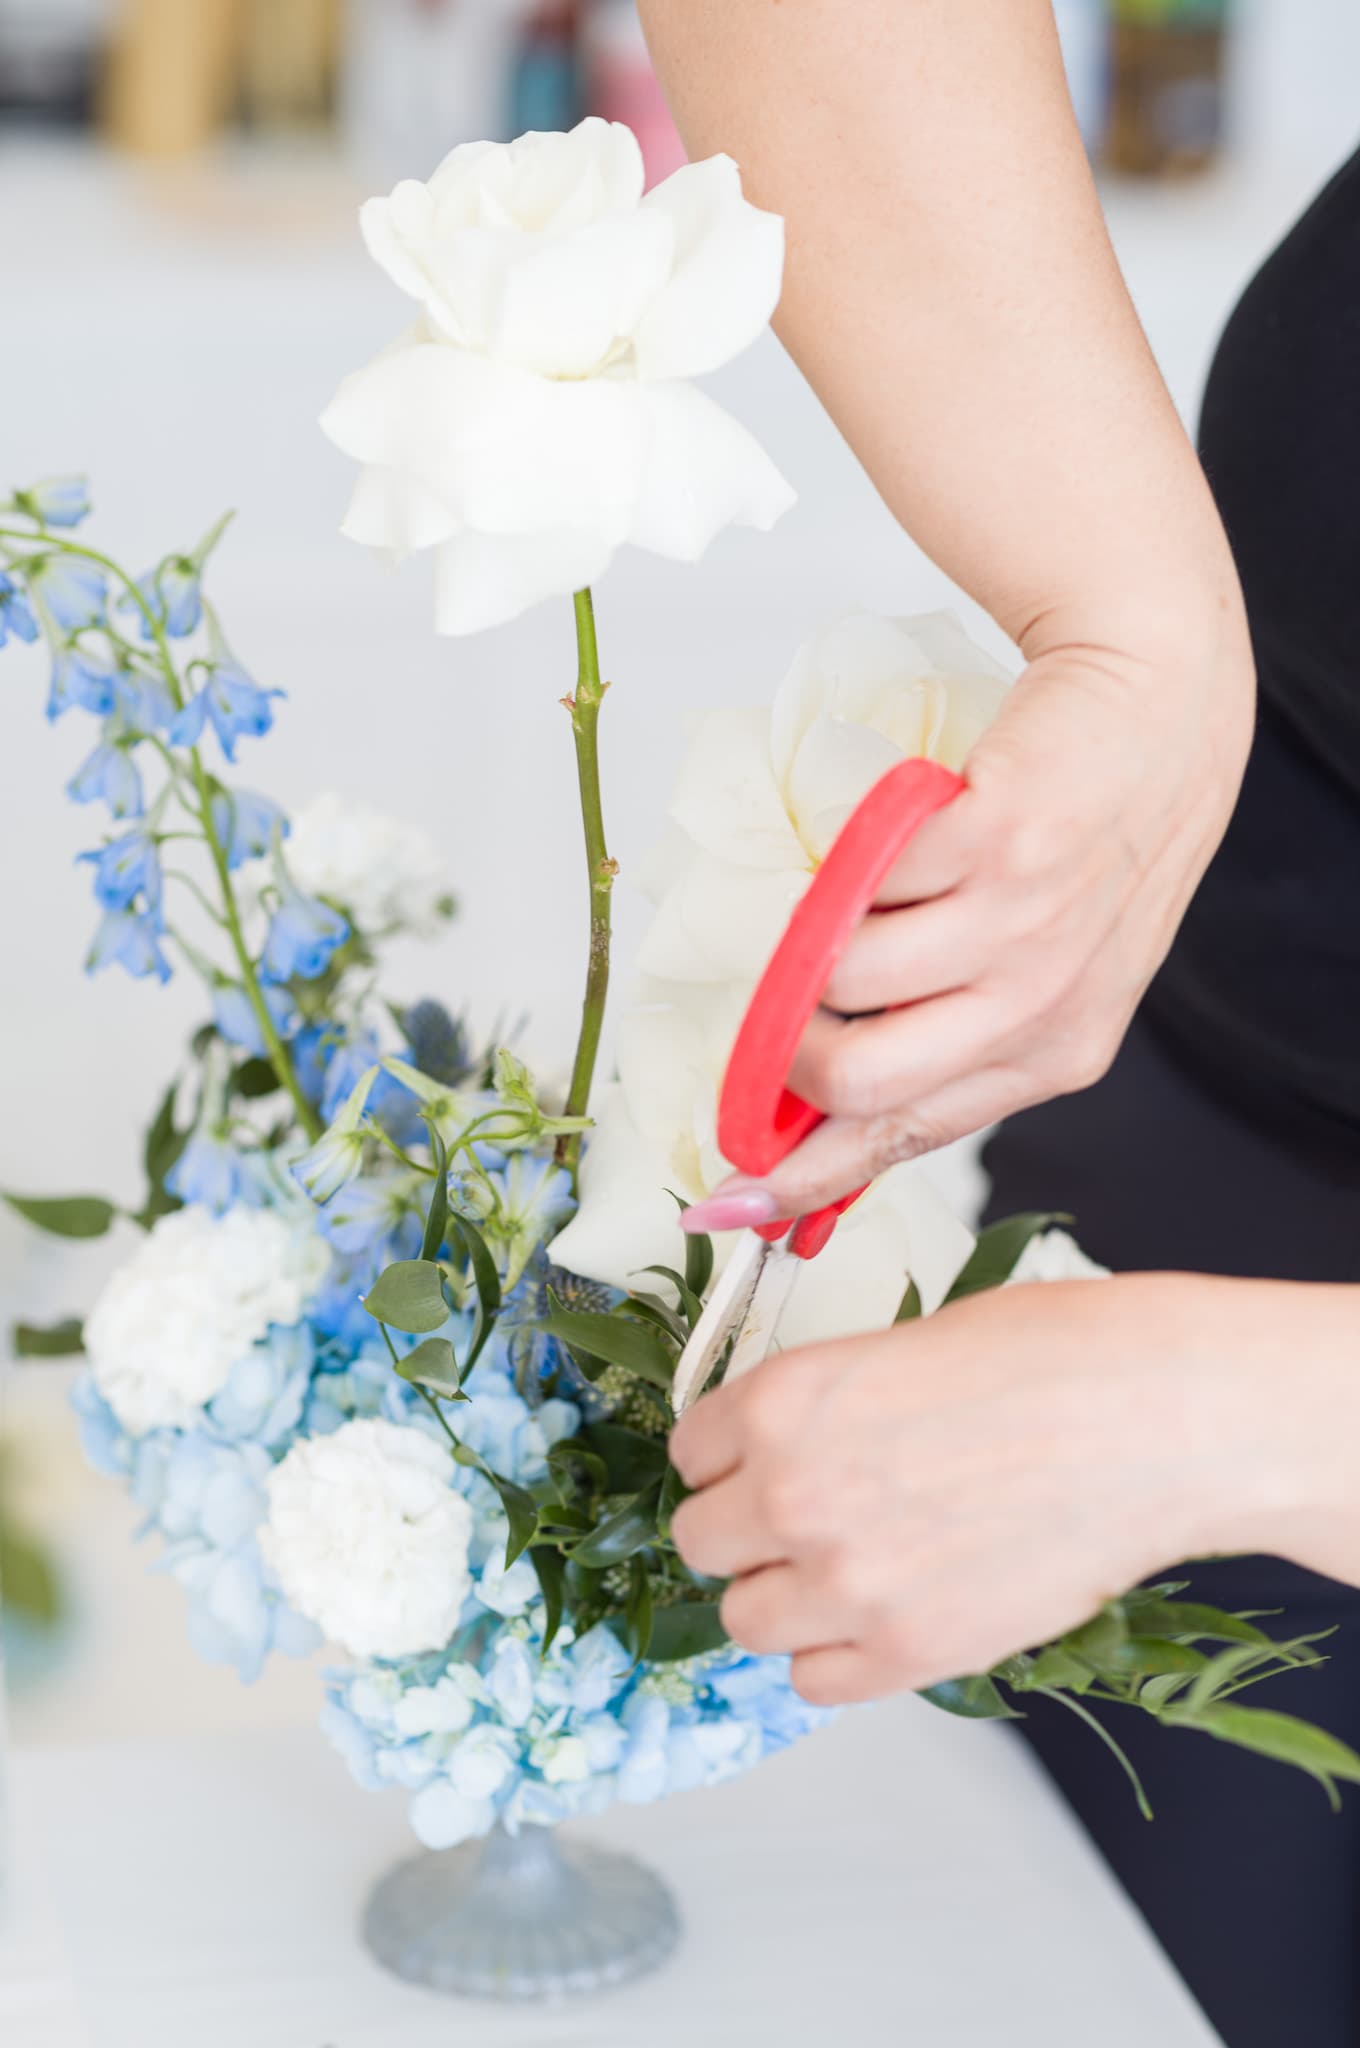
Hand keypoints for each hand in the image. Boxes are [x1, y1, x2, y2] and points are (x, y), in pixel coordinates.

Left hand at [668, 1273, 1350, 1706]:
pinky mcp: (911, 1652)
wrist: (1157, 1417)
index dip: (729, 1456)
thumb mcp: (901, 1346)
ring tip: (843, 1568)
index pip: (691, 1451)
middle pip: (701, 1541)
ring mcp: (848, 1583)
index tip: (758, 1461)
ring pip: (746, 1620)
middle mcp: (792, 1494)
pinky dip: (837, 1654)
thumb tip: (794, 1445)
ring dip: (783, 1596)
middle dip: (744, 1528)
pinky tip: (881, 1614)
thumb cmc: (1053, 1357)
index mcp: (781, 1401)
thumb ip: (825, 1406)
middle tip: (802, 1515)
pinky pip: (816, 1681)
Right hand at [681, 634, 1251, 1229]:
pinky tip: (900, 834)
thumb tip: (823, 1109)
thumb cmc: (1098, 843)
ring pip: (847, 977)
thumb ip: (955, 1042)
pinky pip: (864, 879)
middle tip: (793, 1009)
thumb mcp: (1051, 973)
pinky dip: (855, 858)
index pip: (904, 1140)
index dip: (803, 1180)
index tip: (727, 1208)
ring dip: (821, 940)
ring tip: (866, 897)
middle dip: (793, 1051)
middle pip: (859, 1082)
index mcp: (1055, 1057)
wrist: (1163, 708)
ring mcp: (1023, 925)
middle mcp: (1042, 1005)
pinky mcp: (995, 838)